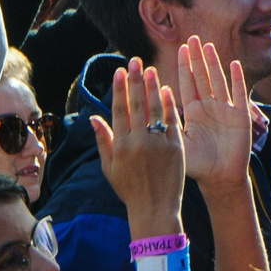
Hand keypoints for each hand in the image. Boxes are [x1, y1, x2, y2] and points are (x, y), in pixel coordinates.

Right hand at [90, 58, 187, 223]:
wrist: (155, 209)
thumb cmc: (130, 190)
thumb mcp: (110, 168)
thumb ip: (103, 141)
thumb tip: (93, 118)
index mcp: (121, 146)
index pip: (119, 111)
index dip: (119, 90)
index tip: (119, 72)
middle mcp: (139, 142)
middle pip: (137, 105)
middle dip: (135, 81)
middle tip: (135, 61)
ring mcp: (159, 143)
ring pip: (156, 109)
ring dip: (153, 87)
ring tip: (151, 70)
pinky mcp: (176, 147)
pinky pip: (172, 121)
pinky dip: (170, 105)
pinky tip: (167, 90)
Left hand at [174, 40, 252, 189]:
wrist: (220, 179)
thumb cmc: (197, 166)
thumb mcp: (178, 144)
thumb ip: (167, 124)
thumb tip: (160, 96)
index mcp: (193, 112)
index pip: (187, 84)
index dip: (184, 66)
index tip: (180, 48)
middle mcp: (209, 107)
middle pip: (203, 77)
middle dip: (197, 58)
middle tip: (193, 38)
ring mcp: (225, 110)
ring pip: (219, 81)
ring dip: (215, 63)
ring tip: (209, 46)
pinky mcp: (240, 116)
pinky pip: (239, 94)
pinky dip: (237, 79)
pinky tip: (234, 65)